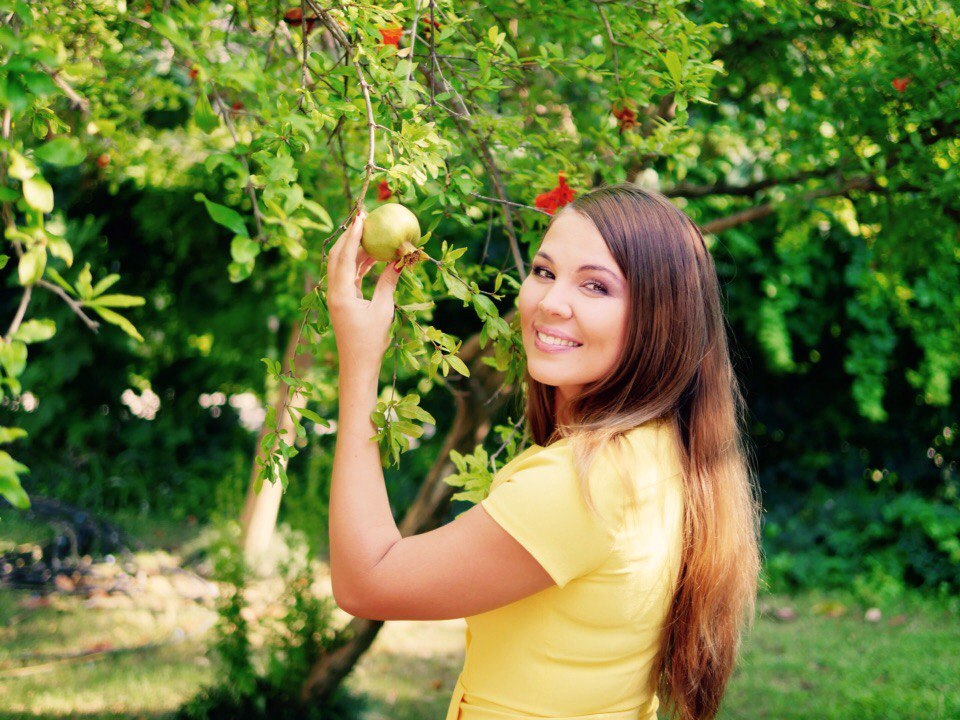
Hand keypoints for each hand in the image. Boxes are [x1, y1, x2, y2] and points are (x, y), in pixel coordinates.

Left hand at [326, 210, 402, 373]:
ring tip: (373, 233)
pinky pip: (350, 276)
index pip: (344, 256)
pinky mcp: (344, 300)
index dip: (353, 235)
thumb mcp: (383, 309)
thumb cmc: (371, 341)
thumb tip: (399, 261)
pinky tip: (375, 256)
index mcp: (340, 293)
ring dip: (356, 249)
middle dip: (350, 236)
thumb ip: (389, 282)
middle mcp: (334, 291)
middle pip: (337, 256)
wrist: (358, 365)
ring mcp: (337, 296)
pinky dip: (361, 264)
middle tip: (364, 219)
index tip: (363, 217)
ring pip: (343, 265)